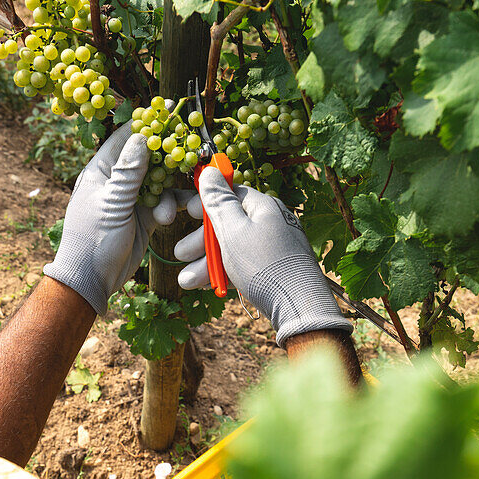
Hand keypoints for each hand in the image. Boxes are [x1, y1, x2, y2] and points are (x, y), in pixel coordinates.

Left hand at [43, 121, 173, 314]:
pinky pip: (164, 203)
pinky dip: (172, 207)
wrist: (91, 280)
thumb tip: (141, 137)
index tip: (169, 109)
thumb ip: (128, 172)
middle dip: (168, 156)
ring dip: (170, 191)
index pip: (125, 138)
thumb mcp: (111, 203)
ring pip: (160, 182)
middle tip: (190, 150)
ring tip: (173, 209)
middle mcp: (117, 181)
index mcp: (100, 171)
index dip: (146, 123)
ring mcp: (131, 199)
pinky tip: (172, 216)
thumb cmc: (92, 240)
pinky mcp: (144, 217)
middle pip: (148, 157)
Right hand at [173, 169, 351, 345]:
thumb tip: (210, 170)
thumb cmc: (264, 265)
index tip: (186, 213)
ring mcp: (273, 247)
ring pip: (233, 248)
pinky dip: (225, 273)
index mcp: (264, 206)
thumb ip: (218, 202)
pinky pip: (244, 265)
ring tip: (186, 280)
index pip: (232, 194)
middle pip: (228, 224)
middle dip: (201, 241)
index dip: (206, 203)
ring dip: (207, 263)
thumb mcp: (233, 231)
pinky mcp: (273, 270)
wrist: (298, 307)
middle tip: (180, 253)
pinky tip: (209, 285)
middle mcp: (270, 223)